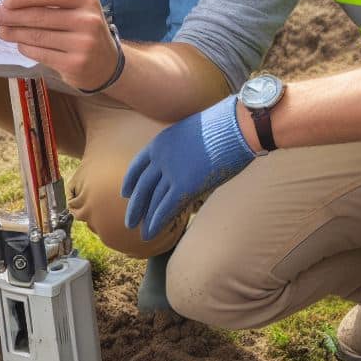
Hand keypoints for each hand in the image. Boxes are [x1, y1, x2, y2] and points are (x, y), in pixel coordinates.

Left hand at [0, 0, 119, 89]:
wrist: (108, 65)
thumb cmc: (85, 32)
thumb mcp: (79, 12)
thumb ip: (53, 4)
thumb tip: (13, 2)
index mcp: (87, 1)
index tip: (6, 0)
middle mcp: (88, 21)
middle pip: (41, 16)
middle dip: (13, 16)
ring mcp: (83, 44)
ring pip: (38, 36)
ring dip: (14, 33)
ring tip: (1, 31)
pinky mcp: (75, 64)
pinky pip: (40, 53)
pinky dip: (25, 48)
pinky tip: (19, 44)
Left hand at [122, 96, 255, 240]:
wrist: (235, 126)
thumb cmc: (223, 127)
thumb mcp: (193, 132)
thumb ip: (184, 148)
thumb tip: (189, 158)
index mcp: (161, 141)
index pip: (138, 165)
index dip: (131, 181)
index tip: (125, 193)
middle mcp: (161, 156)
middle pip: (143, 186)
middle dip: (136, 205)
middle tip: (130, 222)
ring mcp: (171, 171)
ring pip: (153, 200)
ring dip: (147, 218)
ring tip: (142, 234)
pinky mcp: (184, 185)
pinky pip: (165, 207)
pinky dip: (157, 222)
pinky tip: (151, 233)